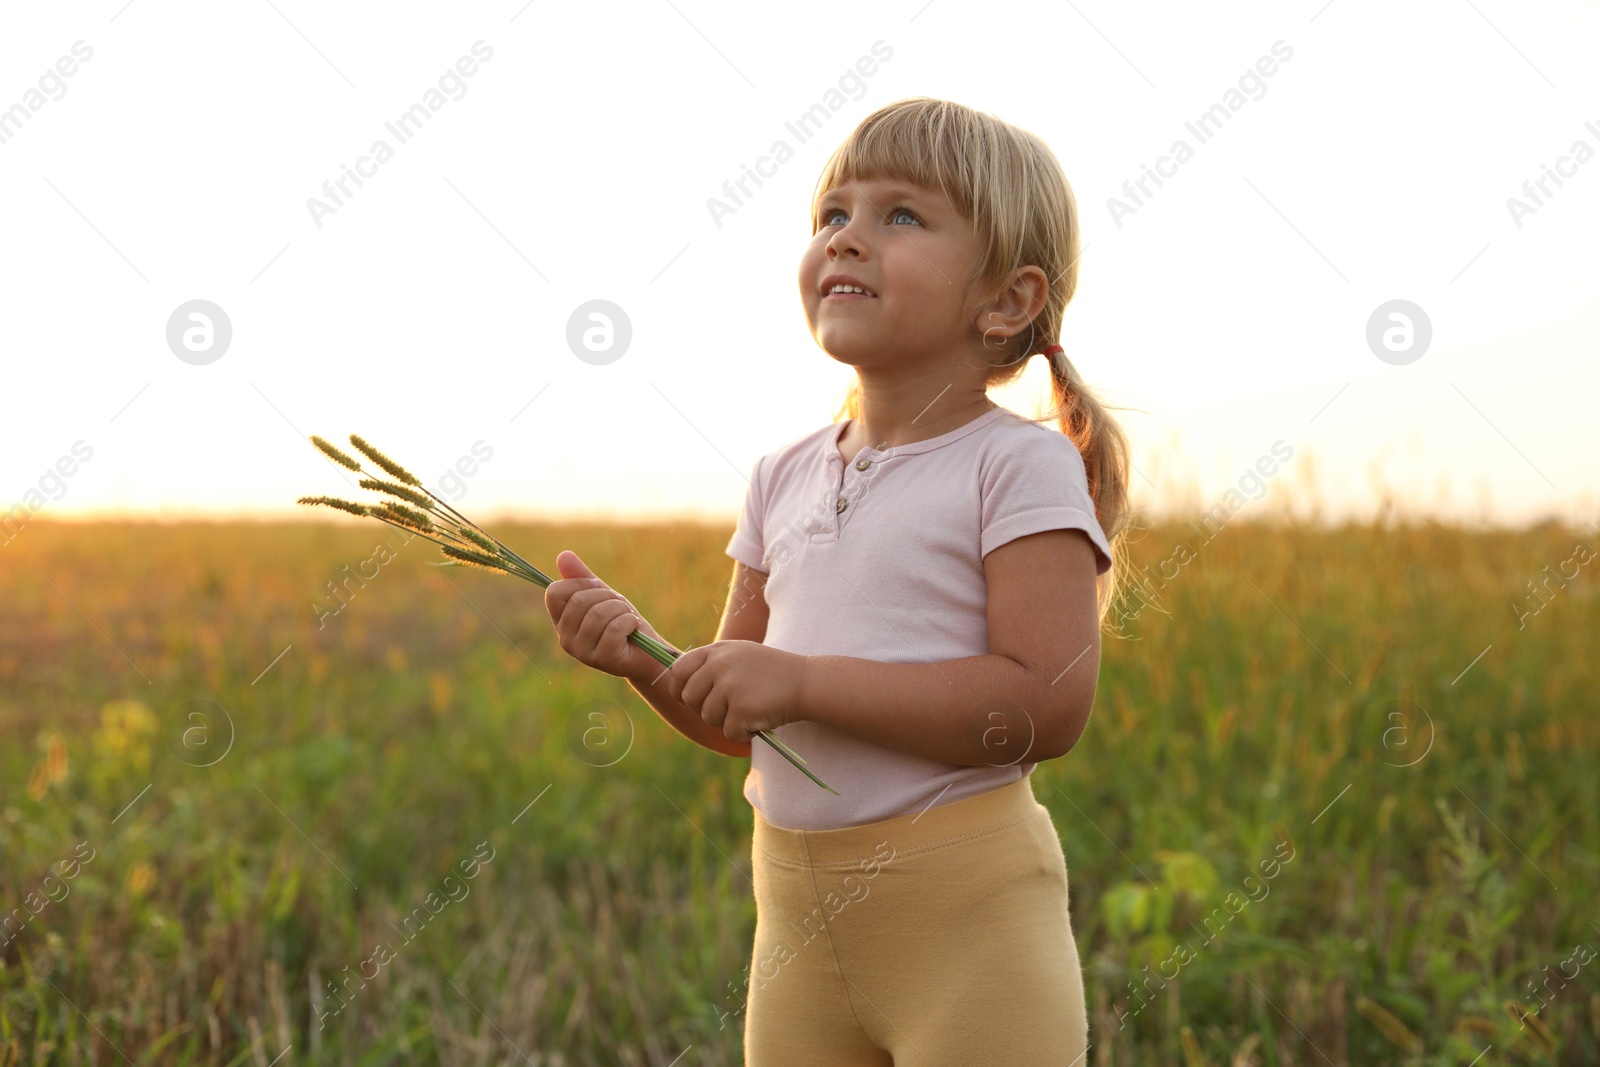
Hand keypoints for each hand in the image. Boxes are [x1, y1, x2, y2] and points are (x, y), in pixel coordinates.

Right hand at [544, 550, 667, 680]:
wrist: (647, 651)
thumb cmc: (622, 621)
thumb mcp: (602, 595)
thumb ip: (582, 577)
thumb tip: (563, 555)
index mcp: (561, 622)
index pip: (554, 593)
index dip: (580, 584)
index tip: (599, 587)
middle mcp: (565, 639)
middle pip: (579, 601)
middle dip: (607, 596)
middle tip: (620, 607)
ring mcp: (581, 652)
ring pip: (599, 613)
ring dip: (621, 610)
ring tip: (627, 619)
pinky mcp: (602, 659)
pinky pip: (615, 628)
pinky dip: (630, 622)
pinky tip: (633, 630)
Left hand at [665, 640, 807, 743]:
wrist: (805, 682)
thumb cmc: (770, 672)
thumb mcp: (737, 655)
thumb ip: (710, 665)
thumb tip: (678, 685)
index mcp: (716, 651)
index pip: (678, 671)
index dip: (679, 688)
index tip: (688, 699)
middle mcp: (719, 665)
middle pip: (689, 698)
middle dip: (705, 709)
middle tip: (728, 708)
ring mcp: (730, 687)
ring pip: (708, 718)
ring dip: (726, 722)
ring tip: (749, 711)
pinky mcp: (742, 709)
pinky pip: (729, 732)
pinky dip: (743, 733)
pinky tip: (759, 720)